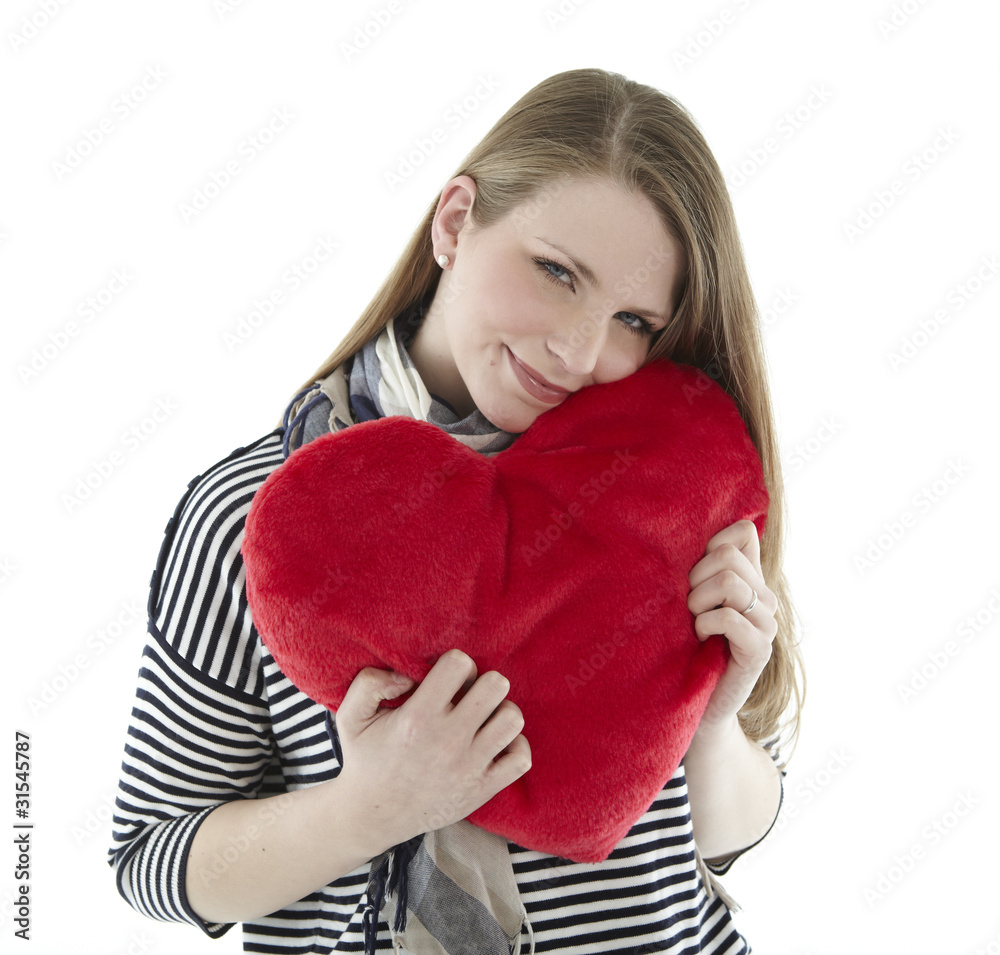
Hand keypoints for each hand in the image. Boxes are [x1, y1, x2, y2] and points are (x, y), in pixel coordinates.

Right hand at [333, 648, 530, 853]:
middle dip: (482, 683)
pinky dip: (515, 745)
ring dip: (500, 712)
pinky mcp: (483, 789)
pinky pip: (521, 758)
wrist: (373, 817)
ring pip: (513, 718)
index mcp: (418, 718)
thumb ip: (370, 682)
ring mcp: (469, 767)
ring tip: (482, 718)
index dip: (456, 664)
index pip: (459, 664)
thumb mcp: (351, 716)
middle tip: (467, 696)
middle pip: (495, 685)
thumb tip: (407, 674)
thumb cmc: (366, 760)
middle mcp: (448, 740)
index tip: (447, 680)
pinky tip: (494, 743)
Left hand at [686, 519, 776, 734]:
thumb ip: (699, 568)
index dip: (712, 543)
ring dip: (698, 602)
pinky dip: (704, 624)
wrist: (696, 701)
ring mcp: (767, 622)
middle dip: (696, 577)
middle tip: (689, 606)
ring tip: (694, 623)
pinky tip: (700, 639)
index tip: (695, 572)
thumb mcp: (690, 599)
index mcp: (749, 578)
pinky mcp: (760, 649)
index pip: (744, 531)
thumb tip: (681, 528)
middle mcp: (764, 596)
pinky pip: (728, 617)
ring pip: (730, 582)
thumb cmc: (685, 646)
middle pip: (728, 555)